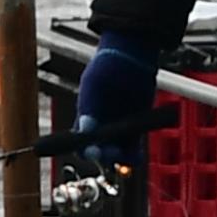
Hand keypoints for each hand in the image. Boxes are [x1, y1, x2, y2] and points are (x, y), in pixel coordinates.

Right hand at [73, 37, 159, 170]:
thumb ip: (88, 105)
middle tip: (112, 151)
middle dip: (104, 156)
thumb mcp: (93, 83)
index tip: (92, 150)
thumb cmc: (106, 67)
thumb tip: (85, 129)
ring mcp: (118, 130)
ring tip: (127, 154)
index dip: (84, 150)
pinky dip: (135, 155)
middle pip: (99, 153)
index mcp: (85, 119)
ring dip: (120, 158)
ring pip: (117, 154)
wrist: (131, 58)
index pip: (79, 143)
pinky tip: (137, 156)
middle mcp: (100, 128)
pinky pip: (133, 148)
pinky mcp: (135, 129)